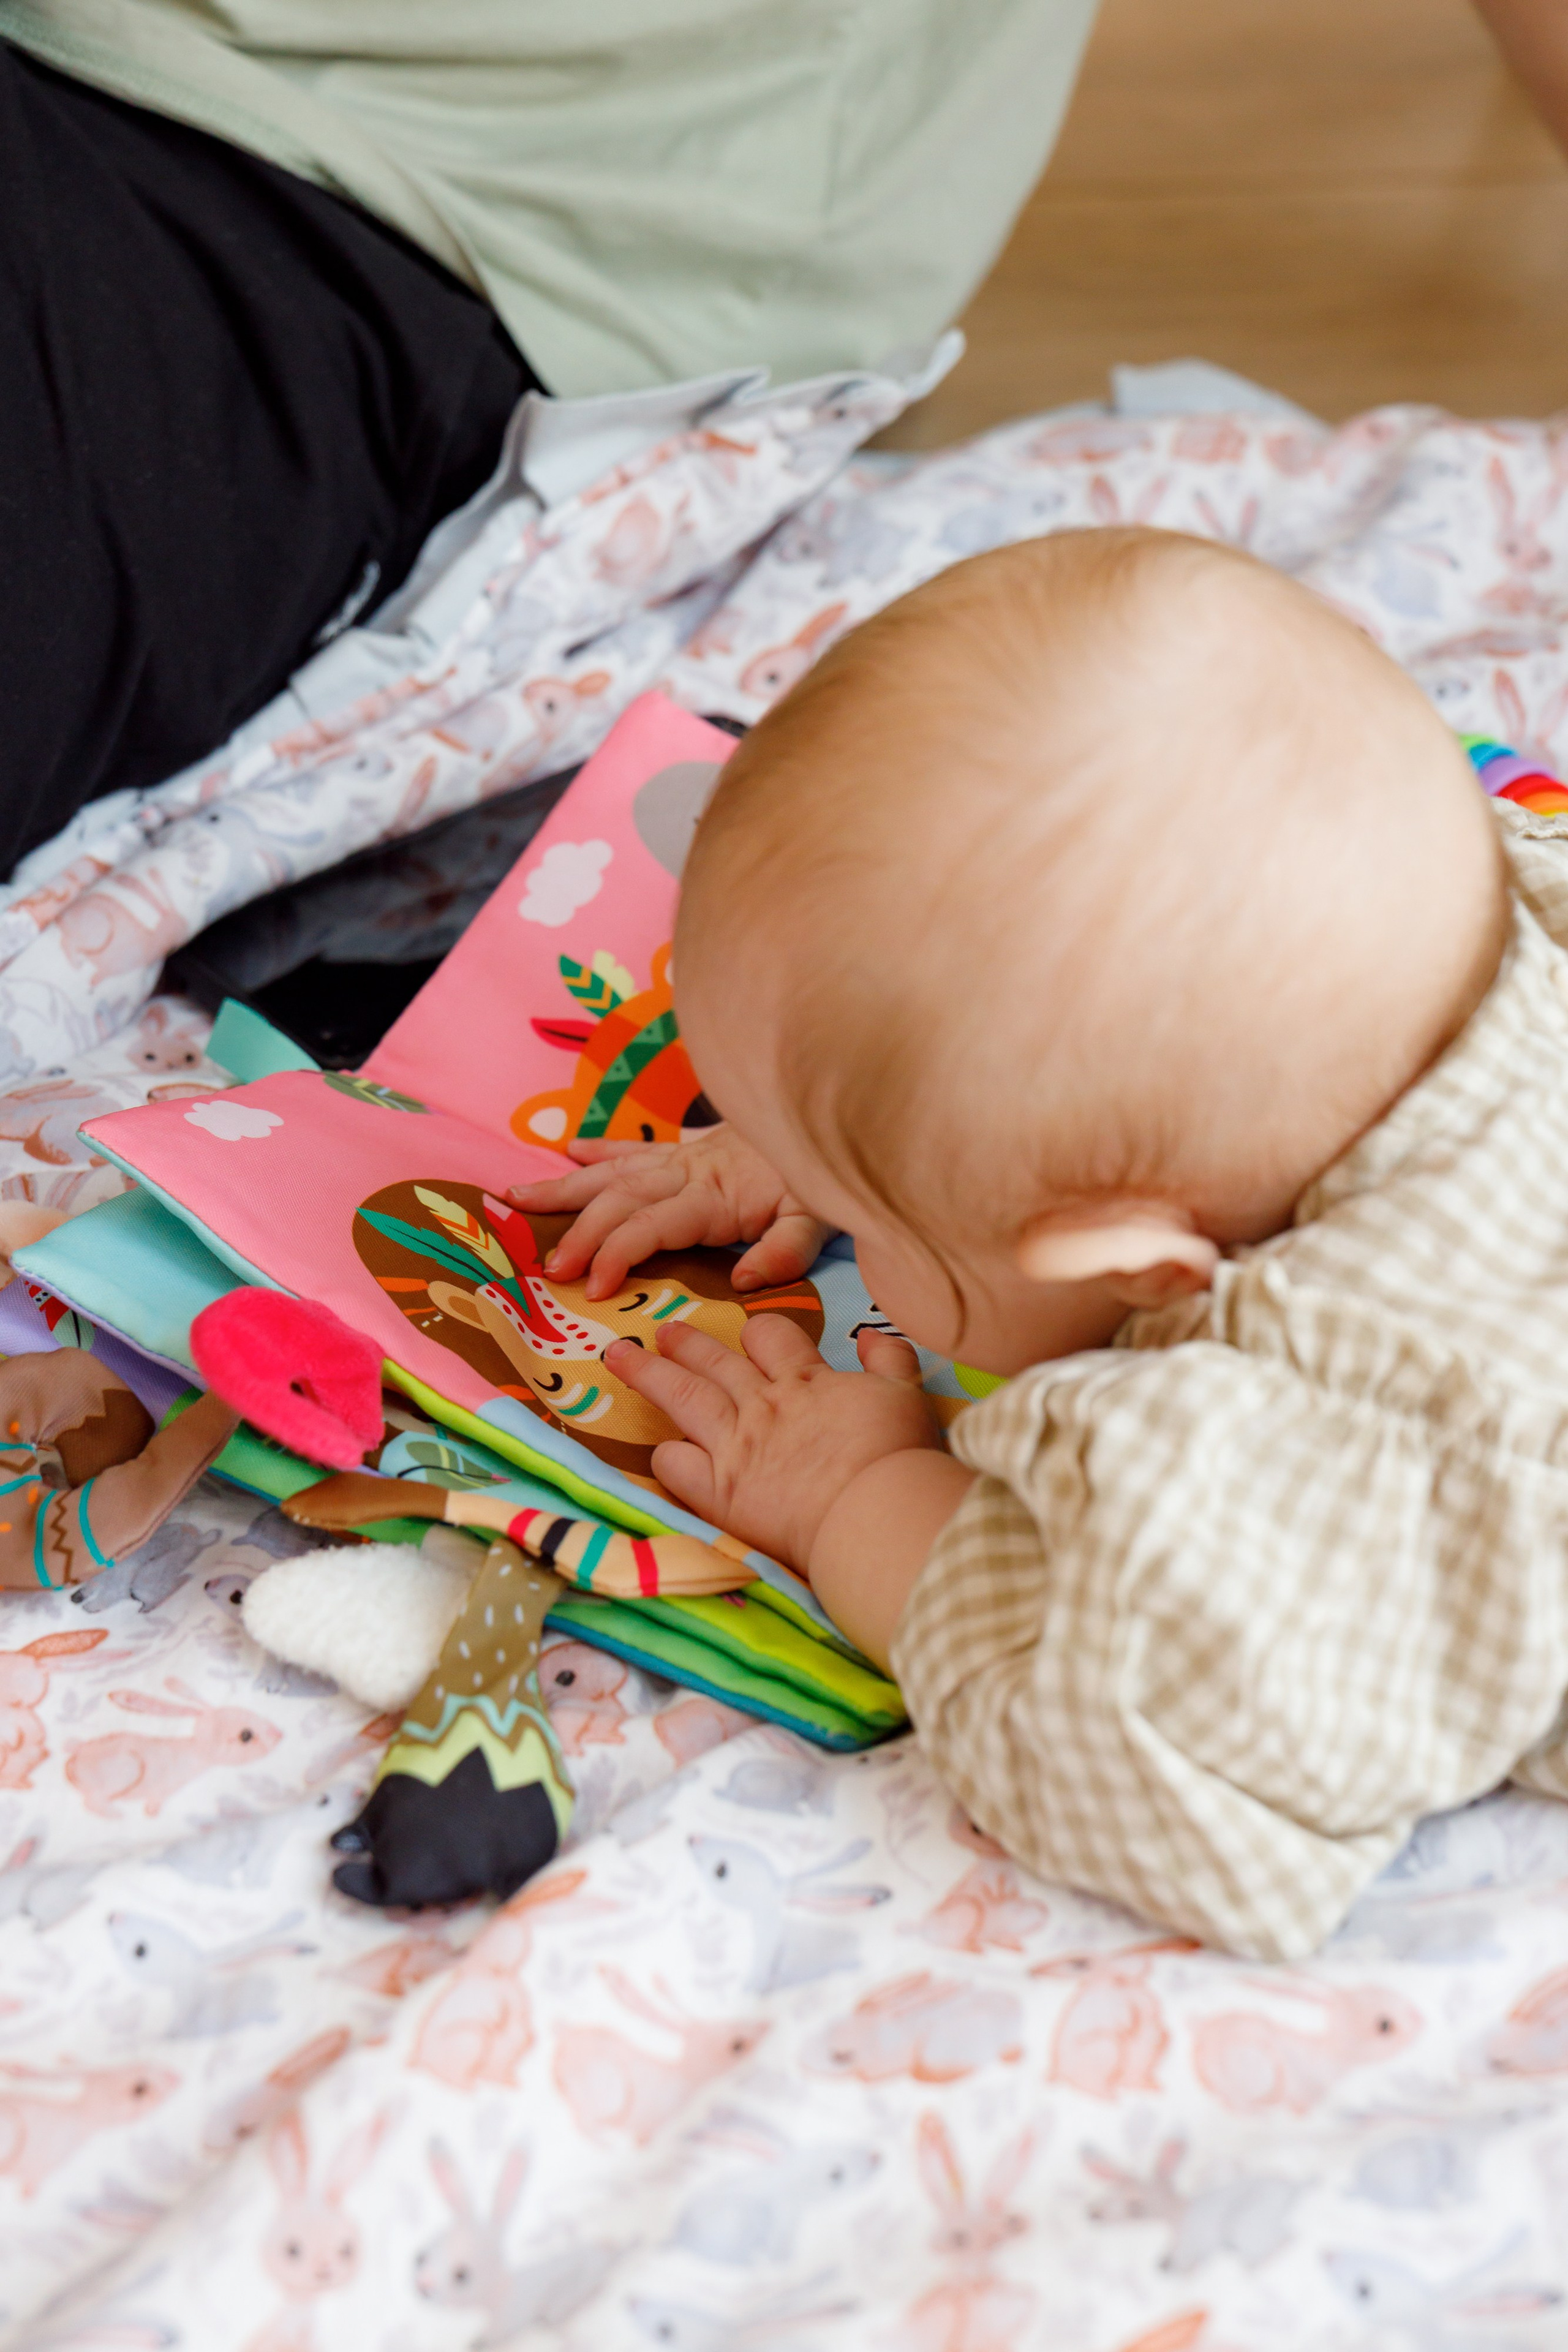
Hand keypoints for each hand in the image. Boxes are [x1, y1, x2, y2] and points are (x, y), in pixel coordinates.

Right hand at [508, 1124, 833, 1299]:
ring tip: (516, 1198)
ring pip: (613, 1170)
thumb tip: (742, 1281)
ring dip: (565, 1186)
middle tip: (546, 1267)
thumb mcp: (818, 1220)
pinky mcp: (689, 1147)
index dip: (616, 1252)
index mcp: (714, 1197)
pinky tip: (567, 1150)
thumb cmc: (822, 1179)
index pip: (651, 1225)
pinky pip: (635, 1147)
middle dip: (579, 1232)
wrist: (830, 1117)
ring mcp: (684, 1157)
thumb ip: (785, 1251)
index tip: (590, 1286)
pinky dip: (599, 1149)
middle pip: (619, 1200)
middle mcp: (689, 1173)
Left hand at [603, 1316, 972, 1669]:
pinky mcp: (718, 1490)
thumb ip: (890, 1359)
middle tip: (662, 1331)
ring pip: (681, 1395)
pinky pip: (675, 1465)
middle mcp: (762, 1405)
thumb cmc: (894, 1454)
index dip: (758, 1332)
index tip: (750, 1334)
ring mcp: (734, 1446)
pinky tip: (660, 1451)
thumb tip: (872, 1334)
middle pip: (714, 1360)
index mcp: (805, 1380)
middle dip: (685, 1341)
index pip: (770, 1336)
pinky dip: (665, 1456)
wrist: (871, 1511)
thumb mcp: (905, 1394)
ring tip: (620, 1356)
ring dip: (648, 1372)